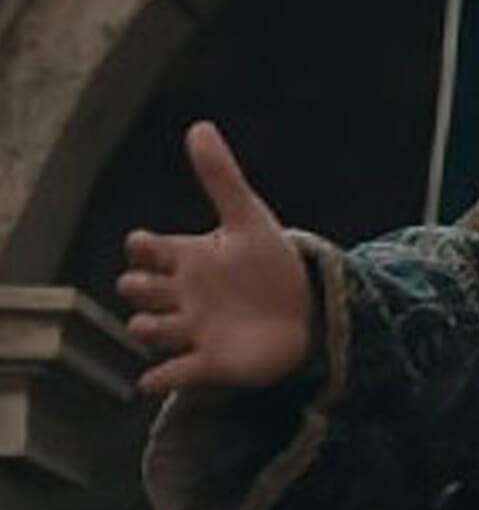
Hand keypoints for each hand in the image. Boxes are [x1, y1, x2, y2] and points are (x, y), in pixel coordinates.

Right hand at [118, 122, 311, 395]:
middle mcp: (183, 295)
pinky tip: (150, 382)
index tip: (146, 243)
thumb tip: (199, 127)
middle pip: (138, 289)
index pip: (147, 249)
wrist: (310, 308)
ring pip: (149, 330)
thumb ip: (222, 177)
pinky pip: (175, 375)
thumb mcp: (250, 218)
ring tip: (150, 325)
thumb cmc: (273, 264)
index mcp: (189, 258)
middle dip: (136, 287)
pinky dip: (160, 380)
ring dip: (146, 329)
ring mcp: (193, 329)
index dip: (142, 247)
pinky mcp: (210, 362)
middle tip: (144, 283)